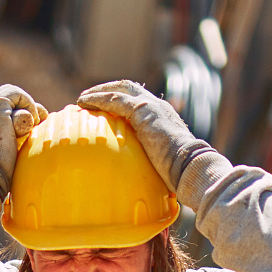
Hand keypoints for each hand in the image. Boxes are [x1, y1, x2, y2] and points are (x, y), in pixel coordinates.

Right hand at [0, 84, 46, 196]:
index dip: (20, 109)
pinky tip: (32, 121)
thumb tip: (35, 118)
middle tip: (38, 121)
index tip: (33, 124)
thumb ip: (15, 130)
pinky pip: (17, 94)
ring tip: (33, 124)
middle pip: (8, 94)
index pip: (2, 104)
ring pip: (13, 93)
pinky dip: (29, 104)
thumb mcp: (7, 145)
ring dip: (28, 105)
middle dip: (26, 105)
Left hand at [78, 79, 209, 193]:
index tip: (105, 108)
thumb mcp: (161, 165)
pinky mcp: (143, 109)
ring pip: (120, 89)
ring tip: (82, 99)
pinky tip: (84, 102)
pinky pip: (115, 100)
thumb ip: (149, 164)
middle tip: (89, 98)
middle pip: (129, 88)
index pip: (140, 101)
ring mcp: (151, 105)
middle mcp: (158, 106)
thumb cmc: (179, 173)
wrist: (189, 165)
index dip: (121, 101)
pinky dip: (98, 99)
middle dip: (108, 89)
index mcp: (163, 116)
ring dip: (99, 91)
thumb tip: (138, 183)